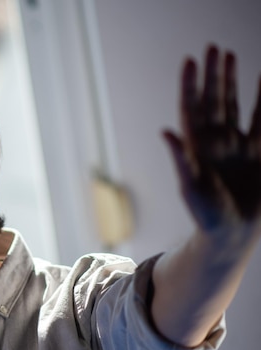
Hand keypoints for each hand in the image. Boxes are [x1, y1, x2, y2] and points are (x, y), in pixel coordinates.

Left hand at [164, 45, 260, 238]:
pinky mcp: (258, 152)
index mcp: (195, 147)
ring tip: (229, 55)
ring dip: (232, 81)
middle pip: (212, 100)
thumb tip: (165, 131)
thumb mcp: (191, 188)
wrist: (233, 234)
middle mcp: (214, 141)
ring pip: (234, 104)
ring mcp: (237, 144)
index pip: (191, 108)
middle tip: (212, 48)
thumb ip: (181, 160)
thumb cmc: (206, 214)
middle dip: (212, 75)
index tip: (190, 61)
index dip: (189, 85)